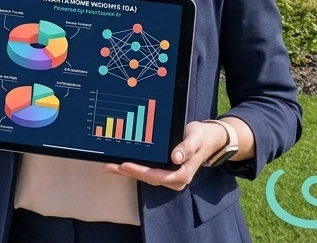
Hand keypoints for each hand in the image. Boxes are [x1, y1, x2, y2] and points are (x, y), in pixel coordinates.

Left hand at [102, 120, 228, 190]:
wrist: (207, 139)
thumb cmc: (201, 138)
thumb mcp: (196, 139)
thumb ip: (187, 148)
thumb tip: (176, 157)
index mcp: (183, 174)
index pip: (159, 176)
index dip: (142, 172)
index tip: (127, 165)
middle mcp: (174, 178)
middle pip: (148, 178)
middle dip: (129, 172)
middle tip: (111, 166)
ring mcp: (168, 175)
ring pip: (145, 176)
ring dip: (126, 171)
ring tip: (109, 165)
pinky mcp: (162, 170)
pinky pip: (146, 170)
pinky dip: (132, 167)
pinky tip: (118, 163)